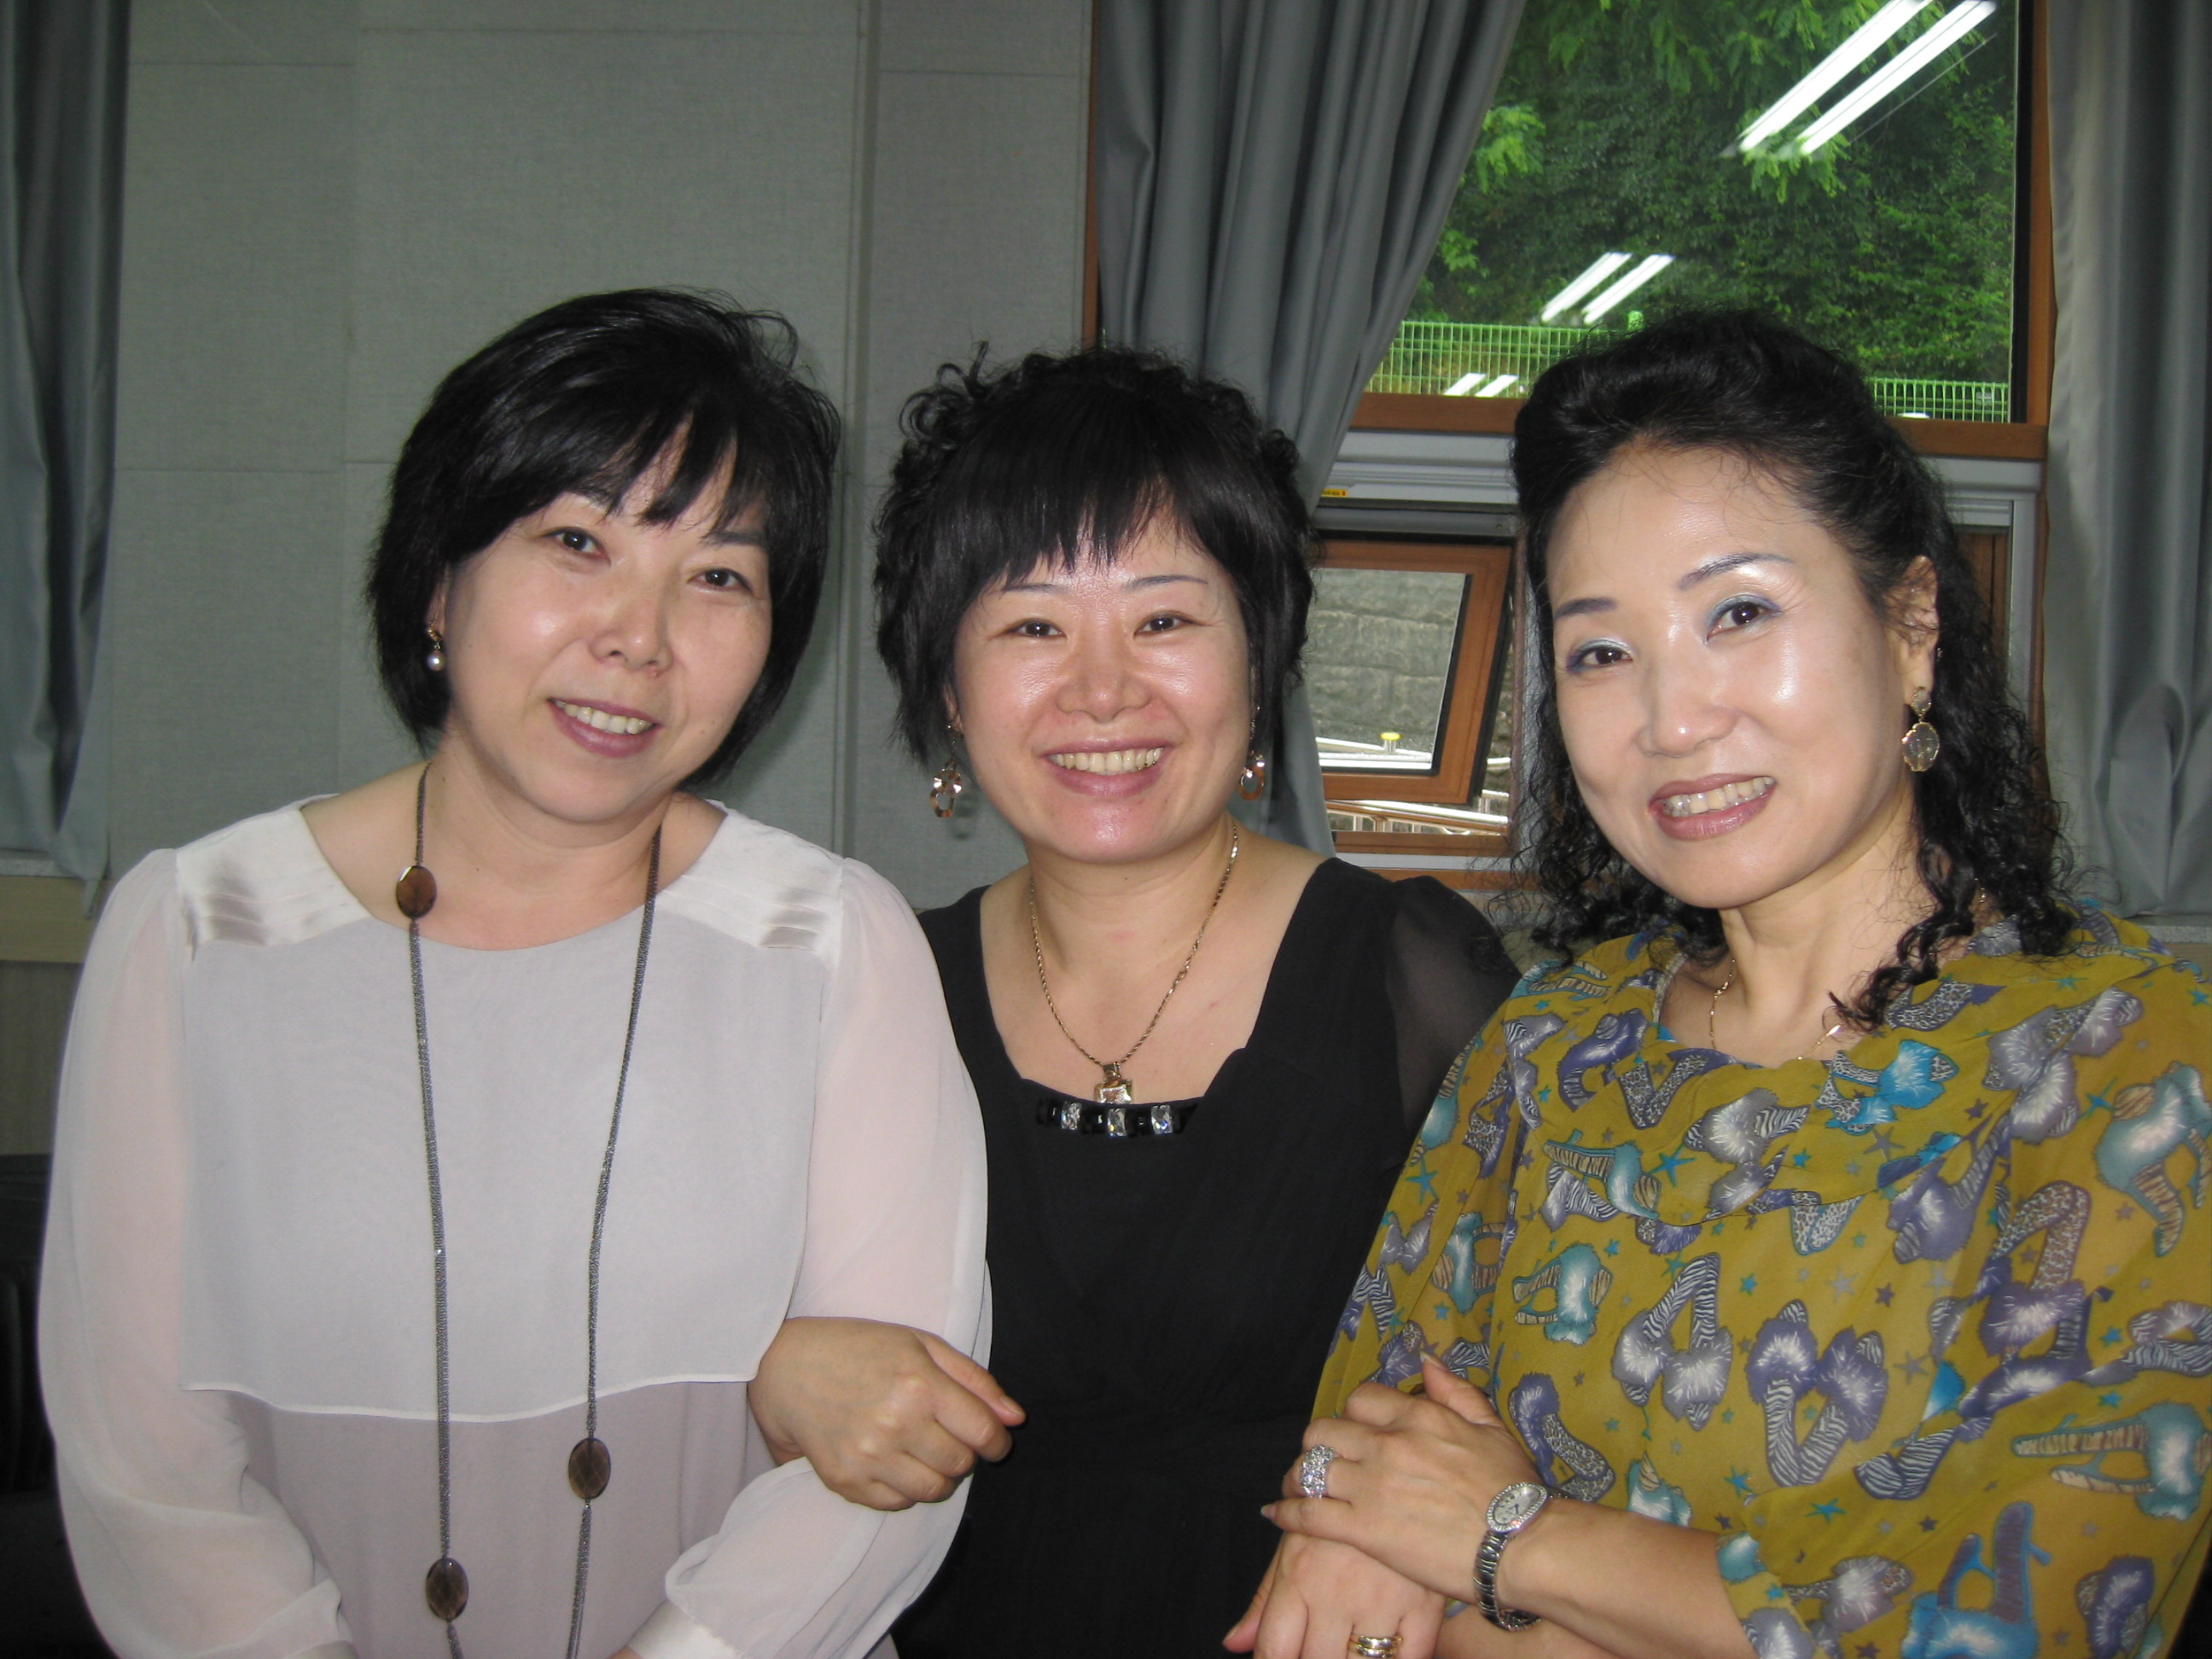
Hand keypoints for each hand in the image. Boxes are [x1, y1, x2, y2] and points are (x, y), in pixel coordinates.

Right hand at [748, 1317, 1022, 1509]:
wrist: (788, 1368)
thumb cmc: (860, 1348)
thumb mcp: (921, 1345)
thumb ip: (974, 1381)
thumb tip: (1015, 1419)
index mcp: (919, 1384)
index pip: (982, 1432)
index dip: (997, 1441)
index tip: (995, 1441)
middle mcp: (894, 1424)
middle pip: (960, 1464)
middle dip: (965, 1454)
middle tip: (948, 1436)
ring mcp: (867, 1457)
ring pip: (932, 1490)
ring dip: (939, 1475)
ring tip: (922, 1449)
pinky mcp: (845, 1481)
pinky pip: (896, 1503)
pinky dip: (905, 1488)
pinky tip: (893, 1460)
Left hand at [1225, 1534, 1446, 1658]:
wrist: (1394, 1472)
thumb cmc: (1335, 1517)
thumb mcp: (1295, 1548)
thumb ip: (1264, 1601)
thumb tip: (1234, 1644)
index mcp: (1298, 1578)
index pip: (1274, 1651)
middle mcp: (1336, 1593)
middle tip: (1320, 1653)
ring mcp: (1381, 1601)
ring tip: (1349, 1653)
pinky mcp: (1423, 1605)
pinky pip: (1410, 1658)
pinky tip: (1387, 1656)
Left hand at [1264, 1356, 1540, 1602]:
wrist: (1522, 1544)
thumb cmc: (1514, 1490)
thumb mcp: (1492, 1428)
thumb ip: (1456, 1392)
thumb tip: (1427, 1360)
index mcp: (1416, 1418)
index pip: (1360, 1400)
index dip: (1352, 1416)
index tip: (1355, 1433)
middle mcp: (1386, 1445)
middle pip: (1324, 1431)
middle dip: (1319, 1444)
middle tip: (1323, 1460)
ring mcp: (1370, 1486)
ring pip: (1310, 1468)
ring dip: (1298, 1476)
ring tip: (1295, 1486)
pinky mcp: (1362, 1529)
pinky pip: (1308, 1513)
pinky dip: (1286, 1512)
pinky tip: (1274, 1513)